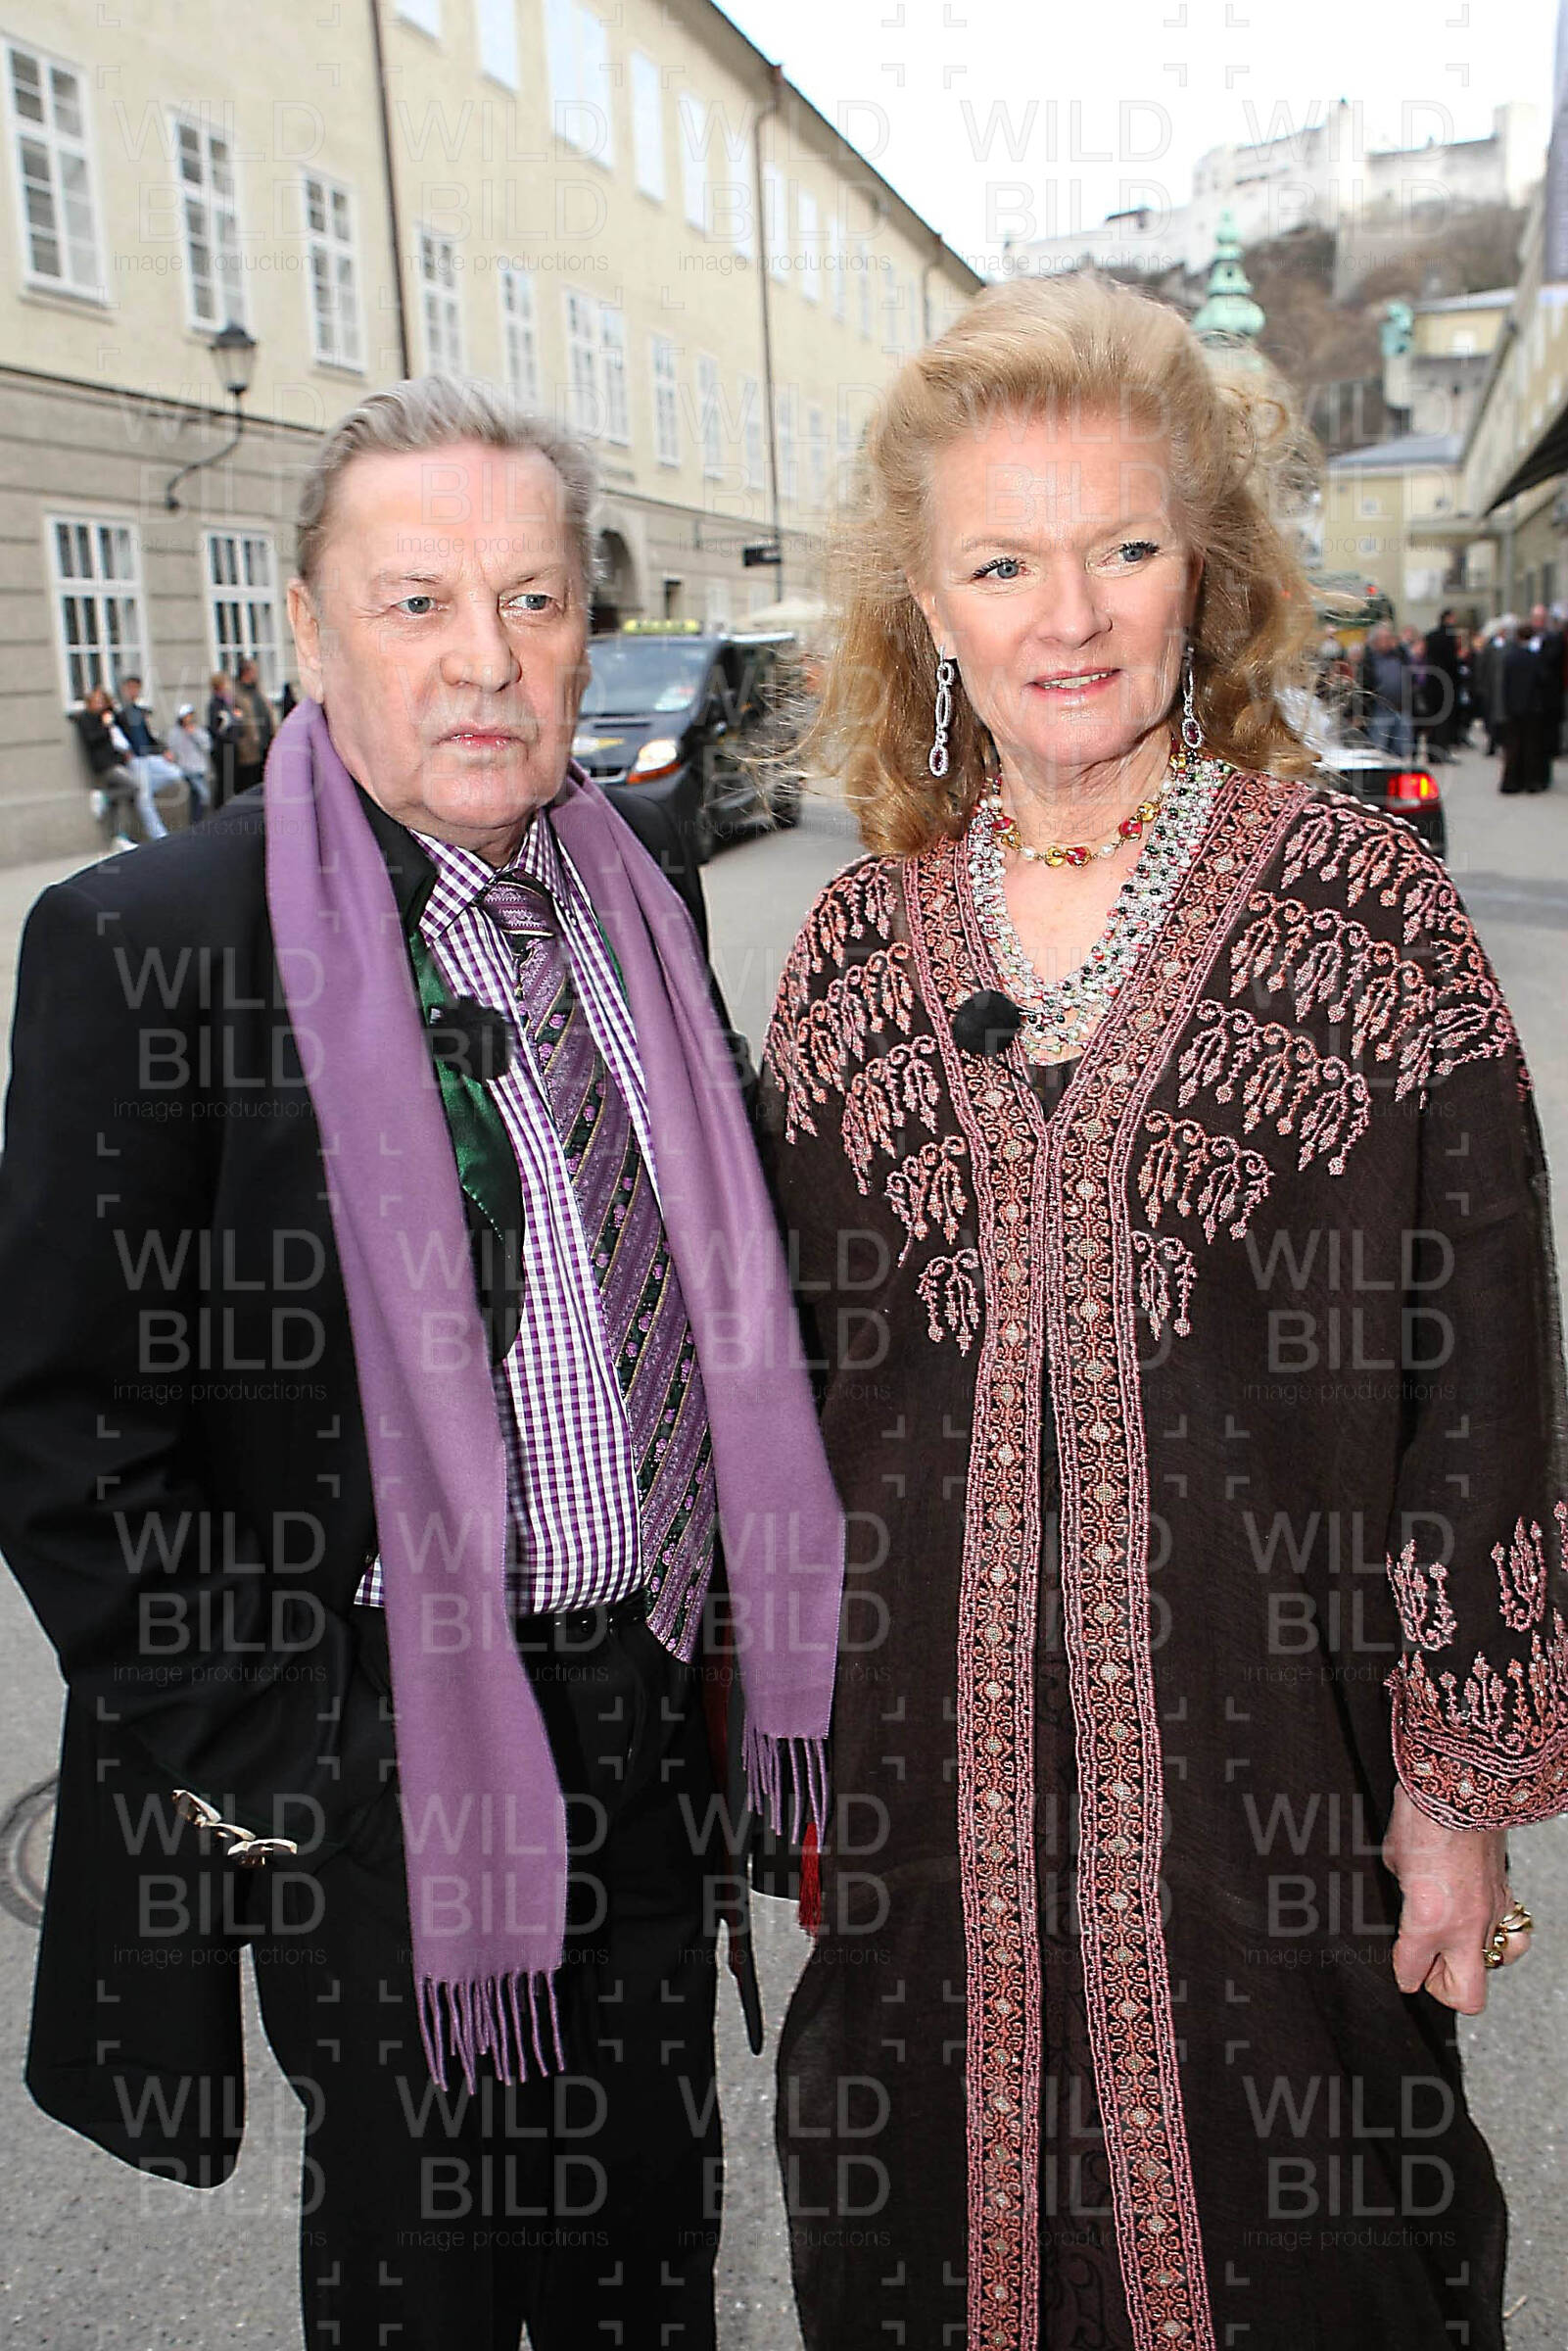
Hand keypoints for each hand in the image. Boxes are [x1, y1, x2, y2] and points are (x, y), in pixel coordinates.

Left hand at [1383, 1784, 1529, 2012]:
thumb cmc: (1421, 1814)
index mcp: (1428, 1921)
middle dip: (1441, 1987)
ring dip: (1471, 1960)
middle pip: (1465, 1996)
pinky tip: (1478, 1918)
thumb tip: (1409, 1894)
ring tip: (1453, 1940)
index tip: (1399, 1963)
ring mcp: (1492, 1913)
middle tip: (1426, 1963)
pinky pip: (1512, 1933)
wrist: (1461, 1781)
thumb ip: (1403, 1890)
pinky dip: (1498, 1934)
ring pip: (1493, 1966)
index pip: (1411, 1974)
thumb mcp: (1393, 1858)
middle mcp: (1465, 1926)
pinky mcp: (1507, 1894)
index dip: (1401, 1972)